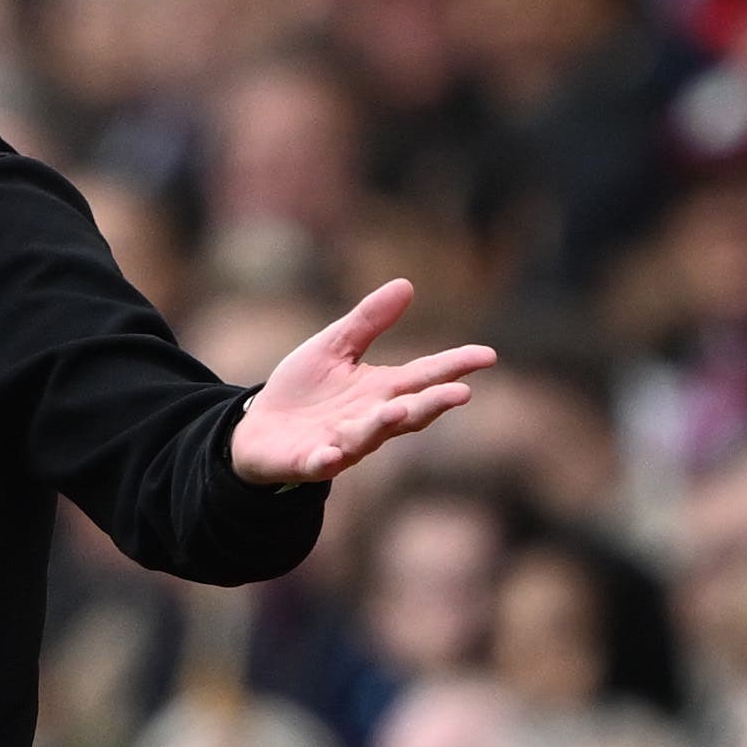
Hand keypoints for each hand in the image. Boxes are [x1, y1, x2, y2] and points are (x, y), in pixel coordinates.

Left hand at [229, 279, 493, 484]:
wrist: (258, 430)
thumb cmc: (303, 390)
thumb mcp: (335, 347)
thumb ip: (368, 322)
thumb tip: (406, 284)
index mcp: (380, 391)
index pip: (424, 376)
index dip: (455, 366)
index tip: (487, 355)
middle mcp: (369, 420)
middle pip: (408, 412)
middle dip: (433, 404)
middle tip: (461, 393)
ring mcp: (341, 443)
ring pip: (369, 436)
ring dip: (385, 424)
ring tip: (401, 409)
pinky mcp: (309, 460)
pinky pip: (321, 463)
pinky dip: (326, 460)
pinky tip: (331, 454)